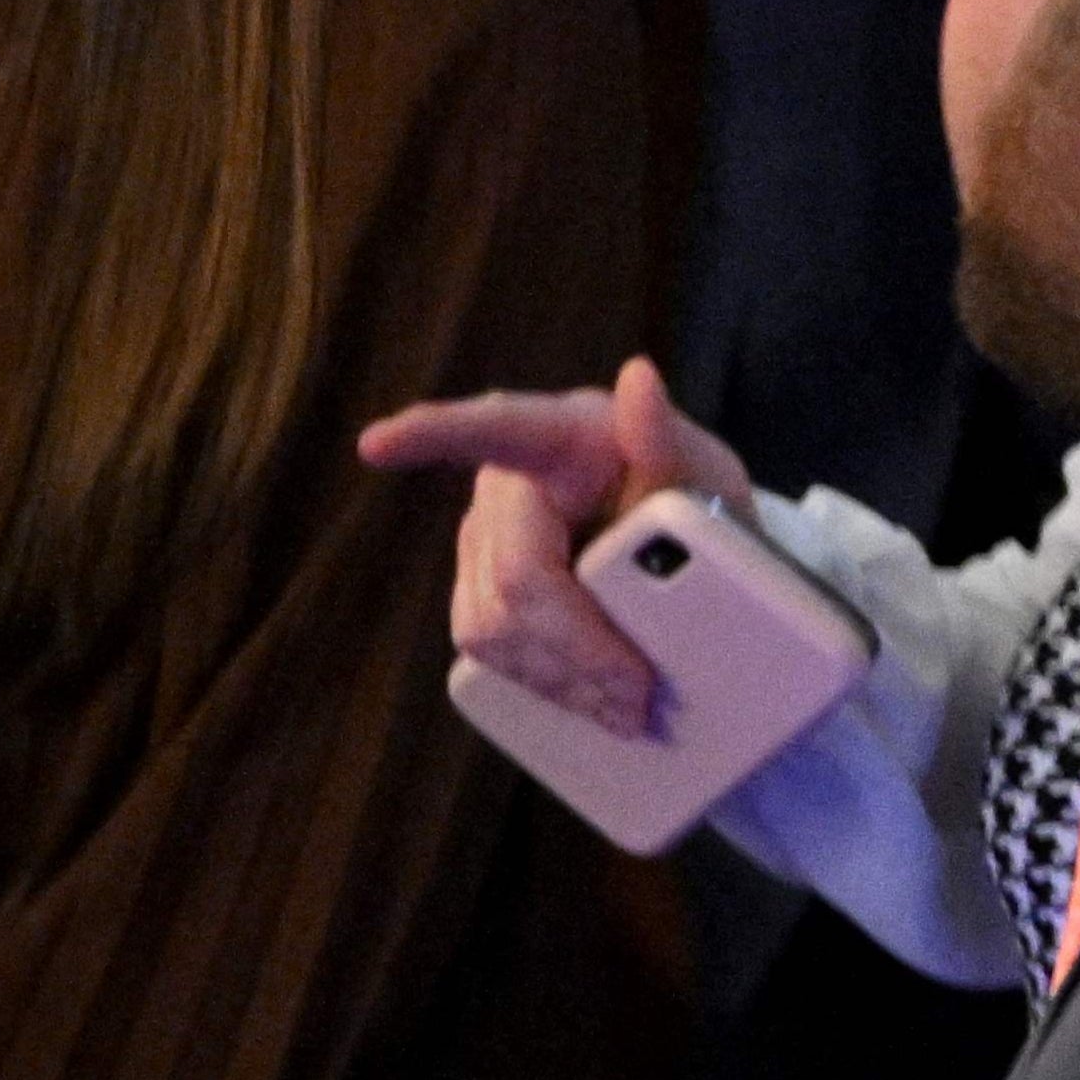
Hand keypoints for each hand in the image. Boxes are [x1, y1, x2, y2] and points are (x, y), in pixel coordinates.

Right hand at [356, 356, 754, 737]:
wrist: (680, 549)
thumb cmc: (689, 496)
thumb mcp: (701, 473)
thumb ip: (666, 441)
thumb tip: (638, 377)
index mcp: (559, 436)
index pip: (492, 429)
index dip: (432, 435)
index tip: (377, 444)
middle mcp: (505, 481)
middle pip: (516, 578)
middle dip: (578, 646)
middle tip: (642, 694)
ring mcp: (483, 535)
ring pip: (492, 623)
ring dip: (561, 674)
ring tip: (627, 702)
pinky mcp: (477, 586)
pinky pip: (485, 647)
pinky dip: (539, 680)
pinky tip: (585, 693)